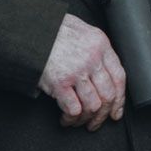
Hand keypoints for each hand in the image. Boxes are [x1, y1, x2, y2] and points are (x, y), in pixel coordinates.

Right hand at [38, 14, 126, 130]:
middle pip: (108, 95)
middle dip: (103, 115)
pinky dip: (70, 119)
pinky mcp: (60, 82)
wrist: (31, 28)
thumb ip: (94, 47)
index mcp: (99, 44)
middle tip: (96, 122)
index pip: (119, 77)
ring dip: (86, 119)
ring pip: (93, 105)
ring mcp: (77, 71)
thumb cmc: (52, 29)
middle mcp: (92, 58)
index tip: (116, 110)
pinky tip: (65, 118)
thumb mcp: (81, 29)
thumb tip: (101, 71)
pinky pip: (73, 109)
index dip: (119, 99)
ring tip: (78, 121)